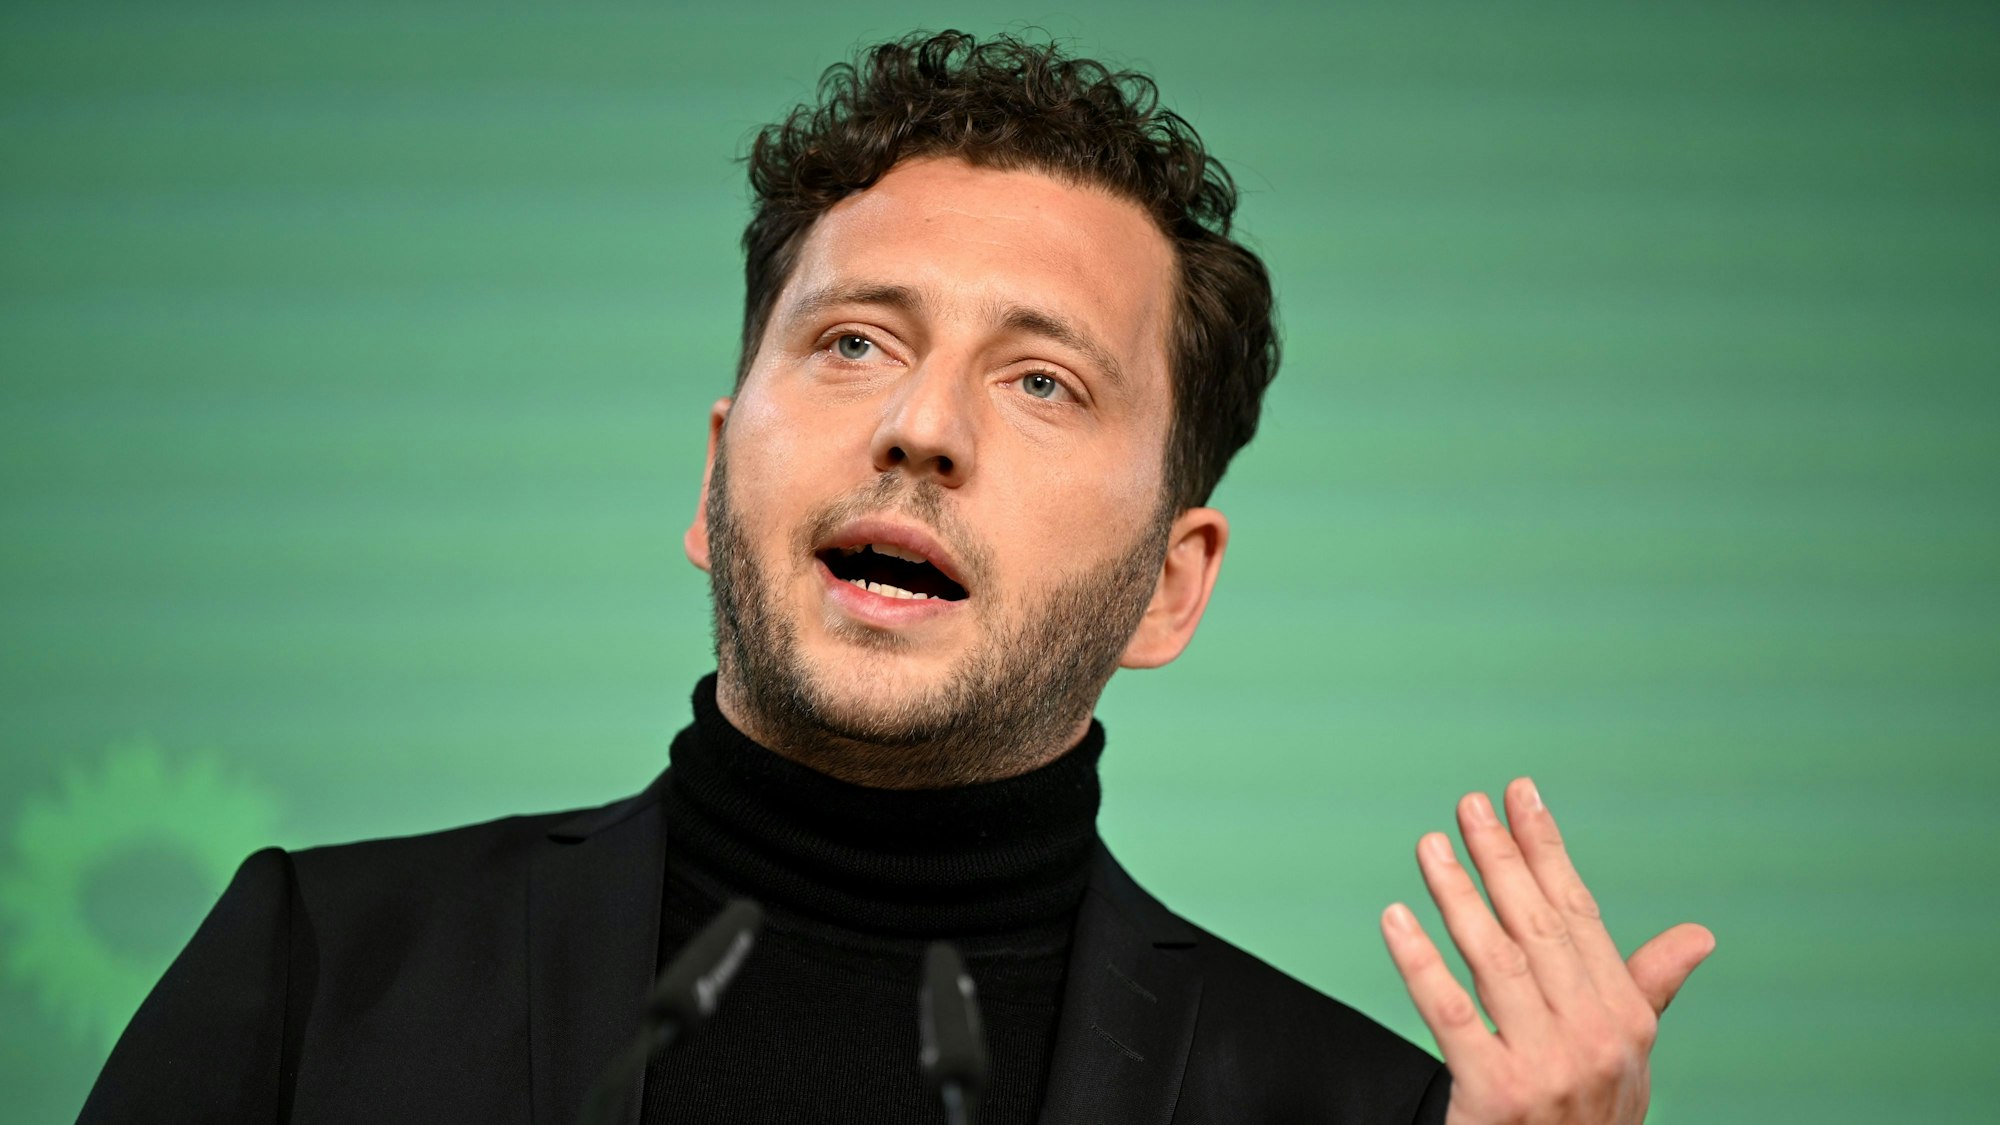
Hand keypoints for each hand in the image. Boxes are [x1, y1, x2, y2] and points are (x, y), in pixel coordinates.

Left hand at [1380, 778, 1713, 1124]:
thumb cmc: (1589, 1120)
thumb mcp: (1629, 1059)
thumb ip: (1647, 991)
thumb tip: (1699, 937)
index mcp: (1626, 1019)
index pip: (1580, 914)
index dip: (1548, 851)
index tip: (1520, 796)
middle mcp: (1594, 1038)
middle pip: (1538, 927)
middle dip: (1501, 859)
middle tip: (1468, 806)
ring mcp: (1547, 1068)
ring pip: (1495, 960)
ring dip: (1458, 896)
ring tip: (1430, 847)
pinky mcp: (1497, 1095)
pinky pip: (1451, 1015)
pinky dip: (1420, 962)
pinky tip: (1395, 919)